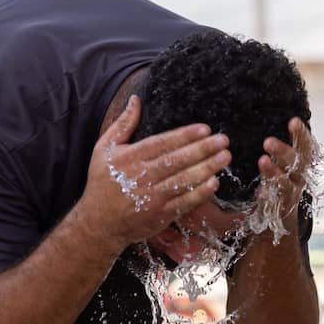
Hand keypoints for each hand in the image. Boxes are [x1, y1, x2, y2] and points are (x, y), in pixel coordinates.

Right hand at [76, 95, 230, 251]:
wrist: (99, 223)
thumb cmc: (103, 183)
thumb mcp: (104, 150)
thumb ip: (122, 125)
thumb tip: (136, 99)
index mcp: (129, 158)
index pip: (161, 144)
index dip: (184, 136)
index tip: (205, 129)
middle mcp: (141, 177)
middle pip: (176, 161)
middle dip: (202, 149)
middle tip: (223, 140)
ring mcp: (151, 198)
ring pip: (183, 181)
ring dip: (206, 168)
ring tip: (224, 157)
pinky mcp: (159, 216)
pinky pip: (183, 202)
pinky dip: (200, 193)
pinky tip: (214, 182)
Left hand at [256, 117, 312, 229]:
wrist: (278, 222)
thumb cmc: (278, 186)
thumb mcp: (281, 167)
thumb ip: (279, 153)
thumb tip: (274, 126)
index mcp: (301, 165)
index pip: (305, 147)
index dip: (301, 135)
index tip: (293, 121)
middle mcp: (299, 179)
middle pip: (297, 163)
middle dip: (284, 151)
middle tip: (267, 142)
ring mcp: (291, 195)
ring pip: (286, 182)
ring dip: (274, 172)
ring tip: (262, 161)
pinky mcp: (280, 209)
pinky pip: (276, 201)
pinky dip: (268, 195)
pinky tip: (260, 192)